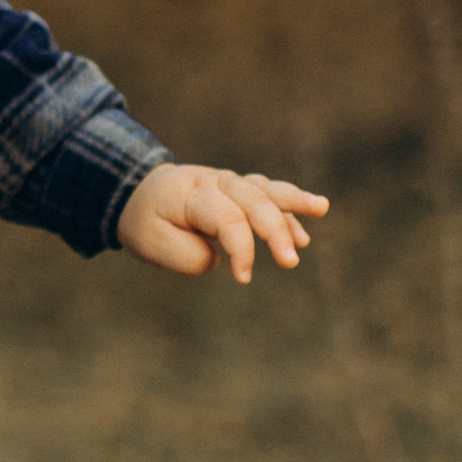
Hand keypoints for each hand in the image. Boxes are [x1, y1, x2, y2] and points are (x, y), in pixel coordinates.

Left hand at [118, 161, 328, 282]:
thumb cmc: (148, 221)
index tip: (243, 279)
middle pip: (253, 201)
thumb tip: (219, 258)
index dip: (240, 249)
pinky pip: (270, 194)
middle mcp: (216, 183)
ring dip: (294, 202)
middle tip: (291, 261)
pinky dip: (291, 205)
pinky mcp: (242, 190)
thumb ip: (187, 255)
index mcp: (191, 194)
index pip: (227, 218)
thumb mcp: (151, 243)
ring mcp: (231, 183)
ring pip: (267, 190)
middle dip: (275, 230)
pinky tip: (310, 222)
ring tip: (322, 207)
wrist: (140, 193)